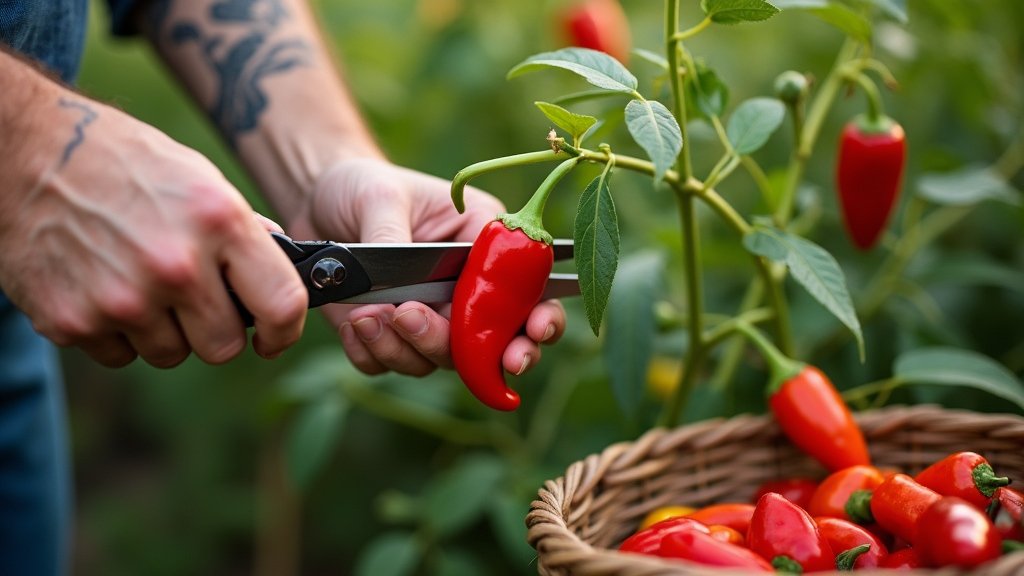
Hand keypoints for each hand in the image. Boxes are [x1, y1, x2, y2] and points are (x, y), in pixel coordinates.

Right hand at [0, 96, 307, 367]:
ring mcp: (121, 299)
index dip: (285, 332)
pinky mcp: (72, 321)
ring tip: (139, 280)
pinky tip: (103, 285)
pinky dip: (116, 332)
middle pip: (222, 347)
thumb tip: (282, 273)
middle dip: (214, 328)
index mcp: (219, 222)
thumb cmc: (124, 162)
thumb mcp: (201, 179)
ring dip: (163, 330)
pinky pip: (119, 355)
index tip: (274, 337)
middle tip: (193, 299)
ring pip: (170, 354)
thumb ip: (244, 233)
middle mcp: (174, 265)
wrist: (26, 151)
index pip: (281, 305)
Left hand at [291, 157, 566, 376]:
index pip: (528, 291)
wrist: (315, 199)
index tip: (531, 335)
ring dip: (402, 347)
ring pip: (435, 361)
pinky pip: (389, 366)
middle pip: (488, 342)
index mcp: (486, 247)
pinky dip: (370, 352)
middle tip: (422, 327)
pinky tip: (352, 322)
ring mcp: (431, 319)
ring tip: (365, 312)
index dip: (538, 321)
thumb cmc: (362, 185)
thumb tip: (393, 296)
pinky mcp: (391, 338)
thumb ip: (393, 241)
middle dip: (471, 353)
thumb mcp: (381, 197)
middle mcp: (466, 291)